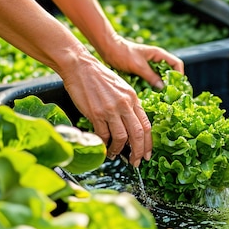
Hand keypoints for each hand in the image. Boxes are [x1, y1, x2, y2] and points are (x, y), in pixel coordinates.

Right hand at [59, 46, 151, 167]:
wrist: (80, 67)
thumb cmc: (99, 78)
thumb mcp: (121, 88)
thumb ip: (129, 105)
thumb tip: (132, 125)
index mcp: (133, 98)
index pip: (146, 125)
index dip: (148, 143)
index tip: (147, 154)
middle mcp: (125, 104)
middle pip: (137, 134)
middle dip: (138, 152)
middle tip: (136, 162)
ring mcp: (111, 109)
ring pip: (121, 137)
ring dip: (119, 150)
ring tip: (116, 154)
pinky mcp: (96, 113)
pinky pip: (103, 135)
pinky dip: (104, 144)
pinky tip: (104, 146)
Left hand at [97, 35, 184, 88]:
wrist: (108, 49)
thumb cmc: (123, 53)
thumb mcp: (138, 66)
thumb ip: (151, 76)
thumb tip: (163, 87)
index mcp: (159, 54)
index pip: (177, 64)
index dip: (179, 75)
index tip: (177, 87)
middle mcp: (156, 60)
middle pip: (171, 72)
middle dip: (171, 83)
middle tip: (170, 95)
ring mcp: (150, 65)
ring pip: (161, 77)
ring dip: (162, 86)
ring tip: (162, 97)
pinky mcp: (143, 71)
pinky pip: (152, 80)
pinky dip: (153, 86)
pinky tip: (151, 94)